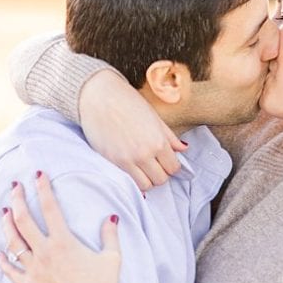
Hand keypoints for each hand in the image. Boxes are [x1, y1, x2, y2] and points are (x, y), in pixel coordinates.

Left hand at [0, 173, 121, 282]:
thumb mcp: (113, 258)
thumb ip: (110, 235)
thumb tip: (111, 217)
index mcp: (65, 242)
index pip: (50, 208)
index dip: (43, 188)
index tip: (38, 175)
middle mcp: (45, 253)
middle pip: (23, 220)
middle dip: (17, 199)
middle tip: (14, 187)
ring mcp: (34, 270)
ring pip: (12, 242)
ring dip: (6, 225)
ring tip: (5, 212)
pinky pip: (10, 271)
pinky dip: (4, 261)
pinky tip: (0, 253)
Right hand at [79, 69, 187, 192]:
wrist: (99, 97)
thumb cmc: (128, 103)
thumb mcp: (154, 117)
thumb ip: (169, 137)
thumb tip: (184, 148)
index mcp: (159, 142)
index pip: (174, 168)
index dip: (172, 166)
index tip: (166, 161)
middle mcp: (145, 154)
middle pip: (161, 179)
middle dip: (160, 173)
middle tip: (154, 164)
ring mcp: (128, 160)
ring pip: (146, 185)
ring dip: (147, 179)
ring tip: (142, 168)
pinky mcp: (113, 162)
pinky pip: (129, 181)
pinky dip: (133, 179)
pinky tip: (131, 168)